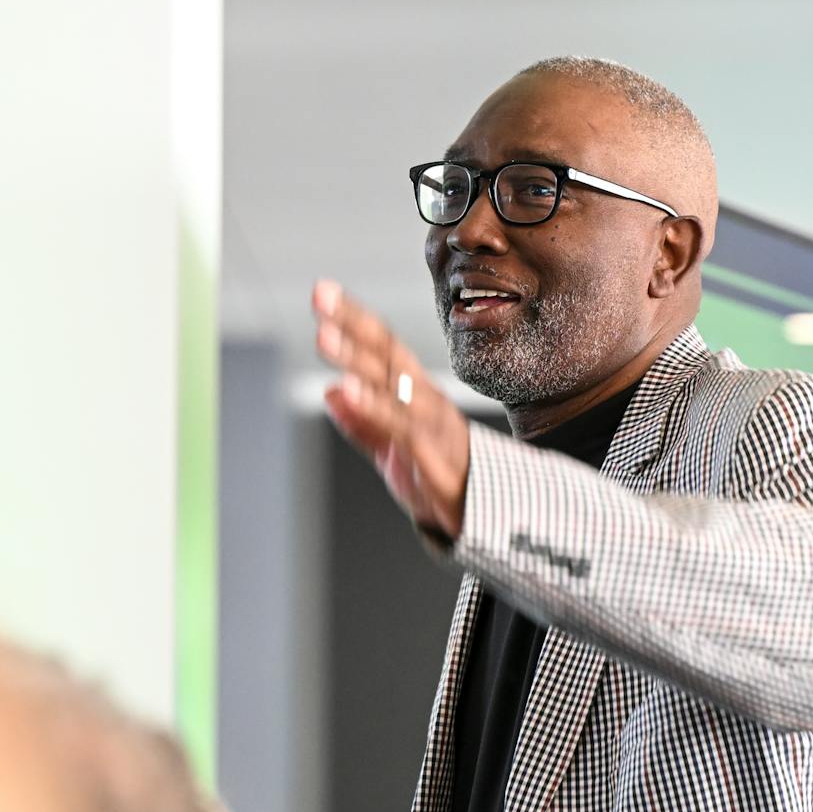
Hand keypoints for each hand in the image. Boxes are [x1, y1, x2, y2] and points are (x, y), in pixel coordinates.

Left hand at [314, 279, 471, 540]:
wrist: (490, 519)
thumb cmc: (440, 478)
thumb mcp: (392, 448)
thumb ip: (362, 422)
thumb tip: (329, 392)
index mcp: (417, 393)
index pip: (384, 348)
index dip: (355, 320)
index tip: (324, 292)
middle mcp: (426, 400)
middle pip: (388, 355)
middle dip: (354, 324)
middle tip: (322, 295)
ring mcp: (433, 425)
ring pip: (394, 385)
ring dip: (356, 359)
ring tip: (324, 338)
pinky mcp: (434, 456)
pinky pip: (402, 427)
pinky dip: (374, 407)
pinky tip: (347, 390)